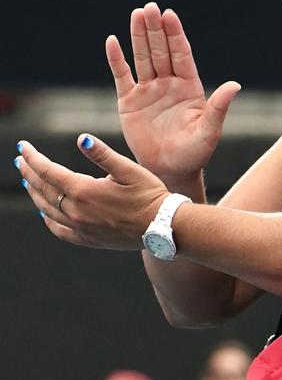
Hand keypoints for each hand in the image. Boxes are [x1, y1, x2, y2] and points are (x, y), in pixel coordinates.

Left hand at [15, 134, 168, 249]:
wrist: (163, 227)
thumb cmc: (149, 195)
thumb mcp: (128, 169)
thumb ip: (102, 154)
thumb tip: (81, 139)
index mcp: (84, 190)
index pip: (48, 171)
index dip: (33, 157)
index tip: (23, 146)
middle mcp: (77, 211)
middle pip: (43, 189)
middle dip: (29, 173)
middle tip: (20, 160)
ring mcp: (81, 227)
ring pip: (47, 209)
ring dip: (33, 193)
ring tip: (27, 181)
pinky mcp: (88, 239)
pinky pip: (58, 230)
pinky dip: (47, 218)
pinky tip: (44, 212)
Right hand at [107, 3, 240, 184]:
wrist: (170, 171)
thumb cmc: (195, 153)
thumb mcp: (210, 131)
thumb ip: (219, 107)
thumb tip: (235, 85)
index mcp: (189, 87)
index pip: (181, 54)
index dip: (175, 34)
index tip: (170, 14)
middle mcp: (168, 84)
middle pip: (161, 50)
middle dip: (155, 29)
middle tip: (150, 7)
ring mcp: (148, 91)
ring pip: (142, 58)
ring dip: (138, 37)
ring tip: (136, 14)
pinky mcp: (130, 102)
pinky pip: (122, 76)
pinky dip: (117, 60)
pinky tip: (112, 41)